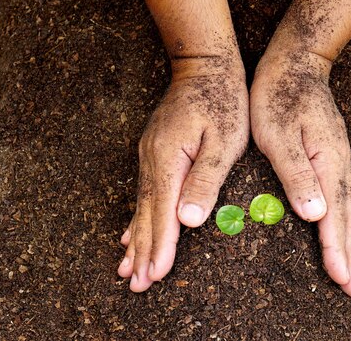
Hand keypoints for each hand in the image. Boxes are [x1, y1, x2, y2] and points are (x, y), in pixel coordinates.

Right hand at [118, 56, 248, 291]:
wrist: (205, 67)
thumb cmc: (224, 102)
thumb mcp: (224, 141)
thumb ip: (205, 179)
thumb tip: (187, 219)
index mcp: (170, 158)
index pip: (164, 211)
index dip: (160, 245)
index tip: (154, 274)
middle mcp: (153, 159)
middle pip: (146, 213)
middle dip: (142, 250)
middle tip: (135, 284)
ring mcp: (150, 155)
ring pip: (141, 205)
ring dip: (135, 238)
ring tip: (126, 267)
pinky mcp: (154, 152)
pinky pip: (143, 192)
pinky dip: (136, 216)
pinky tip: (129, 231)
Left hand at [250, 49, 350, 297]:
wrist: (296, 62)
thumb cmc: (279, 96)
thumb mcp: (278, 134)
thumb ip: (297, 174)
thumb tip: (317, 215)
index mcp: (326, 163)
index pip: (333, 216)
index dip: (337, 250)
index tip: (342, 280)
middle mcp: (339, 165)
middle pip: (349, 218)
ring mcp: (339, 159)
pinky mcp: (333, 154)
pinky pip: (348, 195)